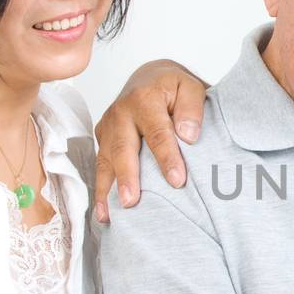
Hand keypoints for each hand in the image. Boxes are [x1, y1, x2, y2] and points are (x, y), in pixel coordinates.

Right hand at [93, 59, 208, 221]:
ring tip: (110, 215)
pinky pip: (101, 165)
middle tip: (131, 201)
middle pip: (123, 148)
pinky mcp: (102, 139)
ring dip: (107, 189)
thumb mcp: (190, 87)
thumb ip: (192, 108)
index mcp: (144, 98)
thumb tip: (188, 135)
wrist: (149, 78)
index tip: (177, 180)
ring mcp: (108, 127)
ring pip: (105, 160)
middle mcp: (120, 112)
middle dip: (127, 177)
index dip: (166, 157)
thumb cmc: (173, 88)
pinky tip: (104, 212)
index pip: (157, 132)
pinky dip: (101, 190)